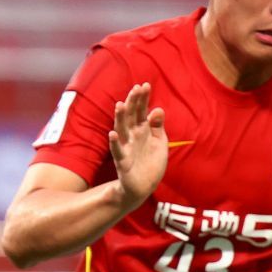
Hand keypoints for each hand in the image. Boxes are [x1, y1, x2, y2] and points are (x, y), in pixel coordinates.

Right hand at [109, 82, 167, 208]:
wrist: (144, 187)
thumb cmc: (151, 164)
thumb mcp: (159, 143)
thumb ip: (158, 127)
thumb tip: (158, 109)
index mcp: (142, 131)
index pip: (141, 111)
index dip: (143, 99)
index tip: (145, 85)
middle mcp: (132, 137)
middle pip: (131, 117)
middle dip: (133, 103)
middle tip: (136, 88)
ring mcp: (126, 148)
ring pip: (121, 130)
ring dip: (120, 118)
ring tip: (120, 105)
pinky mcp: (123, 162)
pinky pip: (117, 152)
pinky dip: (114, 143)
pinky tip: (112, 134)